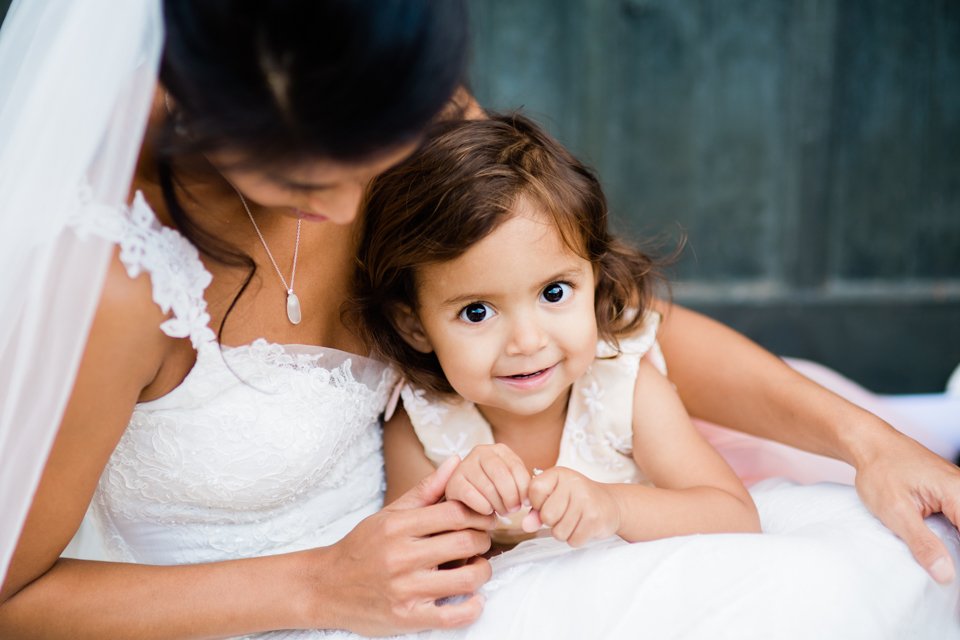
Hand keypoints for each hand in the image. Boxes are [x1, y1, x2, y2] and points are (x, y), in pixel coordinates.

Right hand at [312, 457, 495, 634]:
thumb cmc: (362, 547)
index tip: (484, 518)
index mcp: (398, 527)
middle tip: (481, 542)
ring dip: (482, 572)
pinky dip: (472, 608)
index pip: (455, 513)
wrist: (325, 587)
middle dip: (483, 541)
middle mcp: (401, 557)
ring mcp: (405, 589)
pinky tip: (472, 599)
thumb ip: (426, 490)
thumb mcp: (388, 515)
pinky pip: (453, 616)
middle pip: (465, 543)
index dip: (479, 514)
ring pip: (466, 579)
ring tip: (476, 568)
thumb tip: (456, 462)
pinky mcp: (407, 618)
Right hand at [445, 444, 529, 516]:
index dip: (523, 487)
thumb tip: (530, 498)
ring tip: (500, 511)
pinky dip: (483, 507)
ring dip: (498, 505)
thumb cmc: (493, 491)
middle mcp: (480, 452)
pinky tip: (486, 510)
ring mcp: (465, 465)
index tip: (526, 502)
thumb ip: (521, 485)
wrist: (467, 499)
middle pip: (501, 475)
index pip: (516, 467)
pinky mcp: (453, 482)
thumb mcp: (510, 482)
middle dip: (511, 497)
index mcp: (499, 450)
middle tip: (513, 510)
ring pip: (487, 487)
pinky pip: (471, 495)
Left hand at [525, 467, 620, 546]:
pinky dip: (575, 539)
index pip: (535, 490)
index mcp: (559, 474)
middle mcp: (573, 483)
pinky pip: (573, 540)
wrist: (610, 504)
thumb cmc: (577, 499)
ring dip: (564, 532)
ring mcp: (586, 500)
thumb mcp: (554, 497)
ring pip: (559, 532)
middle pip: (547, 516)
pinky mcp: (595, 518)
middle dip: (552, 522)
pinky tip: (583, 527)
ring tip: (574, 520)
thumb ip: (536, 510)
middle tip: (563, 514)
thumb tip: (526, 525)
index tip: (547, 503)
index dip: (537, 503)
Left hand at [854, 430, 959, 583]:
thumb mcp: (895, 511)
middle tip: (941, 567)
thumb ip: (922, 543)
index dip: (959, 558)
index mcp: (958, 492)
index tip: (951, 573)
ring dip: (954, 543)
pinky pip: (959, 518)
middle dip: (956, 552)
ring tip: (940, 558)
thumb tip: (945, 574)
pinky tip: (941, 546)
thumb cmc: (879, 470)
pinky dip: (953, 533)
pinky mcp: (952, 493)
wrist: (870, 444)